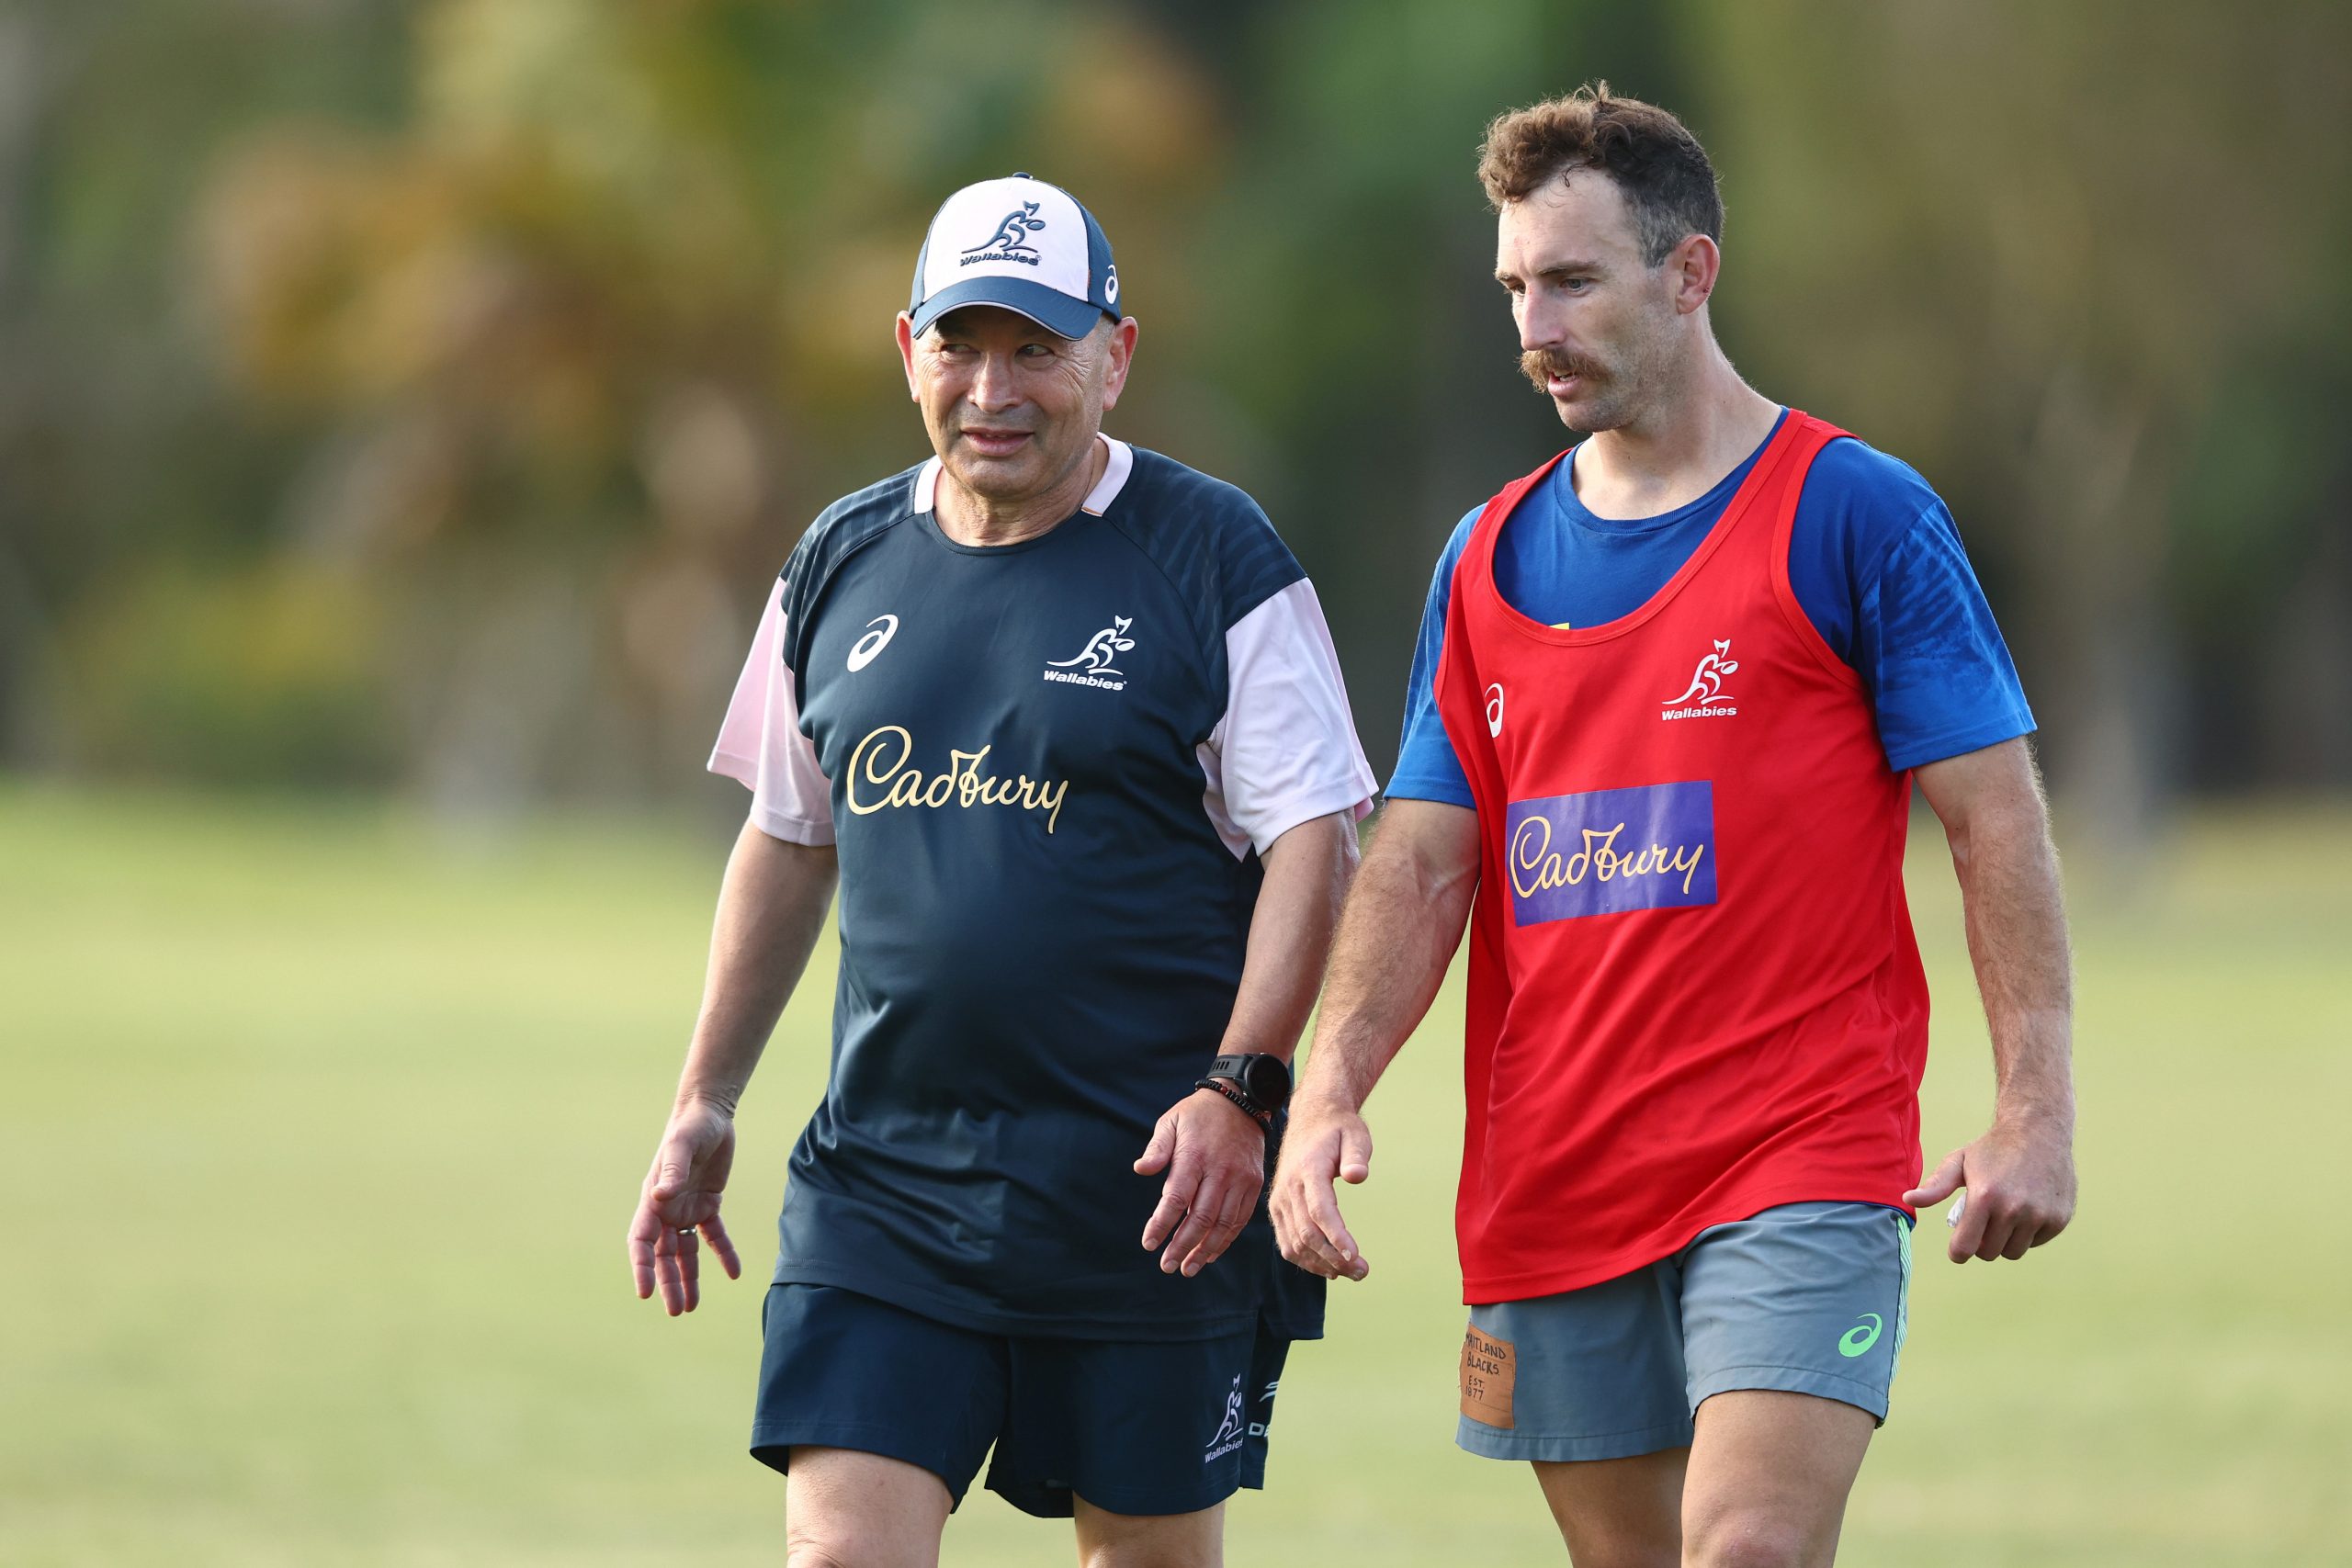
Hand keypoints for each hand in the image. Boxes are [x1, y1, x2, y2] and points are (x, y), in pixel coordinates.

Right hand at [628, 1097, 743, 1312]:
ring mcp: (686, 1209)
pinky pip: (714, 1236)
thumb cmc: (690, 1127)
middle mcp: (666, 1210)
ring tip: (691, 1307)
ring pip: (685, 1252)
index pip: (641, 1241)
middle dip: (668, 1283)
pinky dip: (723, 1253)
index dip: (641, 1267)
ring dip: (688, 1278)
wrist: (709, 1114)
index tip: (645, 1291)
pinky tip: (734, 1273)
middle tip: (676, 1311)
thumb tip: (661, 1195)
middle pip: (663, 1255)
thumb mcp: (683, 1145)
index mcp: (652, 1200)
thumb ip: (673, 1170)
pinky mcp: (707, 1205)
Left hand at [1134, 1088, 1266, 1276]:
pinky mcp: (1254, 1185)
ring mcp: (1240, 1179)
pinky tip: (1211, 1253)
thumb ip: (1157, 1148)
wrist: (1242, 1100)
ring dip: (1204, 1250)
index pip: (1175, 1198)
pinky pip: (1240, 1219)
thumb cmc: (1198, 1114)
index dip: (1161, 1224)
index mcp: (1195, 1156)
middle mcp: (1220, 1171)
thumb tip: (1140, 1169)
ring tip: (1188, 1267)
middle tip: (1167, 1265)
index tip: (1149, 1243)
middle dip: (1182, 1246)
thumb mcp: (1172, 1121)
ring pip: (1223, 1224)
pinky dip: (1226, 1240)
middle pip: (1200, 1218)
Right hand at [1268, 1094, 1372, 1281]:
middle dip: (1335, 1258)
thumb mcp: (1354, 1134)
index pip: (1320, 1210)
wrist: (1310, 1118)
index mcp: (1308, 1169)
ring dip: (1322, 1264)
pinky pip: (1287, 1242)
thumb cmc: (1337, 1129)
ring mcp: (1280, 1199)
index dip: (1337, 1237)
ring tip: (1350, 1272)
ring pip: (1295, 1243)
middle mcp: (1289, 1187)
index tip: (1355, 1256)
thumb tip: (1358, 1176)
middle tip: (1362, 1271)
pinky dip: (1305, 1259)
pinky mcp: (1278, 1208)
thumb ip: (1357, 1155)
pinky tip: (1328, 1267)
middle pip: (1308, 1233)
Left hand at [1904, 1107, 2076, 1262]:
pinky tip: (2024, 1212)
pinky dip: (2028, 1234)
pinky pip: (2035, 1242)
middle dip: (1981, 1243)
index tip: (1957, 1250)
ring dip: (2005, 1241)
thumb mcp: (1959, 1161)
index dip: (1958, 1253)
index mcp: (1984, 1197)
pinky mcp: (2058, 1219)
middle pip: (1989, 1252)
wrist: (2040, 1131)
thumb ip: (1935, 1185)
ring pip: (2013, 1252)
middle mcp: (2013, 1209)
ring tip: (2001, 1220)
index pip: (1965, 1247)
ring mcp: (2039, 1215)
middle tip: (1982, 1226)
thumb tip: (1907, 1199)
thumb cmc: (1993, 1148)